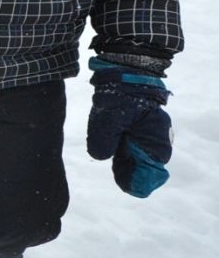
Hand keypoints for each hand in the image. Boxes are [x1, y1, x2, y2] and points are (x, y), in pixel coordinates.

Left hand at [86, 58, 171, 196]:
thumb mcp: (107, 119)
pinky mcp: (139, 124)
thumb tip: (101, 156)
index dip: (140, 180)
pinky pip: (135, 143)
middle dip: (133, 172)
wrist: (122, 70)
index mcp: (154, 136)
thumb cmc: (118, 94)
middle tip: (120, 181)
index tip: (127, 188)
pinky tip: (113, 152)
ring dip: (128, 162)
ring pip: (140, 153)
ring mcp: (148, 129)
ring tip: (117, 169)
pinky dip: (125, 150)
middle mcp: (156, 135)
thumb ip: (103, 140)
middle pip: (147, 162)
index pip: (153, 168)